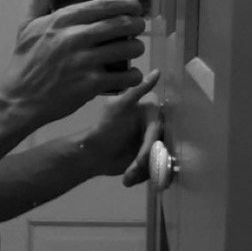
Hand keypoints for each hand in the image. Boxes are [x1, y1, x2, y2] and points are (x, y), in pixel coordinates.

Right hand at [2, 0, 148, 127]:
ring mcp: (84, 61)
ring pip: (127, 48)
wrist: (18, 98)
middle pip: (122, 23)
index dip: (127, 4)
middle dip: (137, 24)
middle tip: (139, 28)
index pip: (105, 4)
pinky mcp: (90, 84)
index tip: (135, 7)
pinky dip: (132, 75)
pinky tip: (130, 75)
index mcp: (63, 19)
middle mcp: (75, 36)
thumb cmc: (24, 61)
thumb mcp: (28, 25)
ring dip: (137, 48)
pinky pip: (124, 76)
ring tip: (135, 50)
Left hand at [79, 70, 161, 185]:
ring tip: (127, 177)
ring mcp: (151, 143)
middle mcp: (154, 127)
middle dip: (145, 162)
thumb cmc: (104, 128)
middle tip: (132, 170)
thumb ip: (138, 90)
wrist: (91, 154)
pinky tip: (129, 179)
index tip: (141, 157)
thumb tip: (157, 71)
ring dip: (142, 171)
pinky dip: (141, 175)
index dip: (149, 144)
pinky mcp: (147, 158)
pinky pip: (153, 169)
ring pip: (157, 160)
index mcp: (150, 112)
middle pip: (159, 147)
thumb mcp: (120, 107)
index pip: (156, 131)